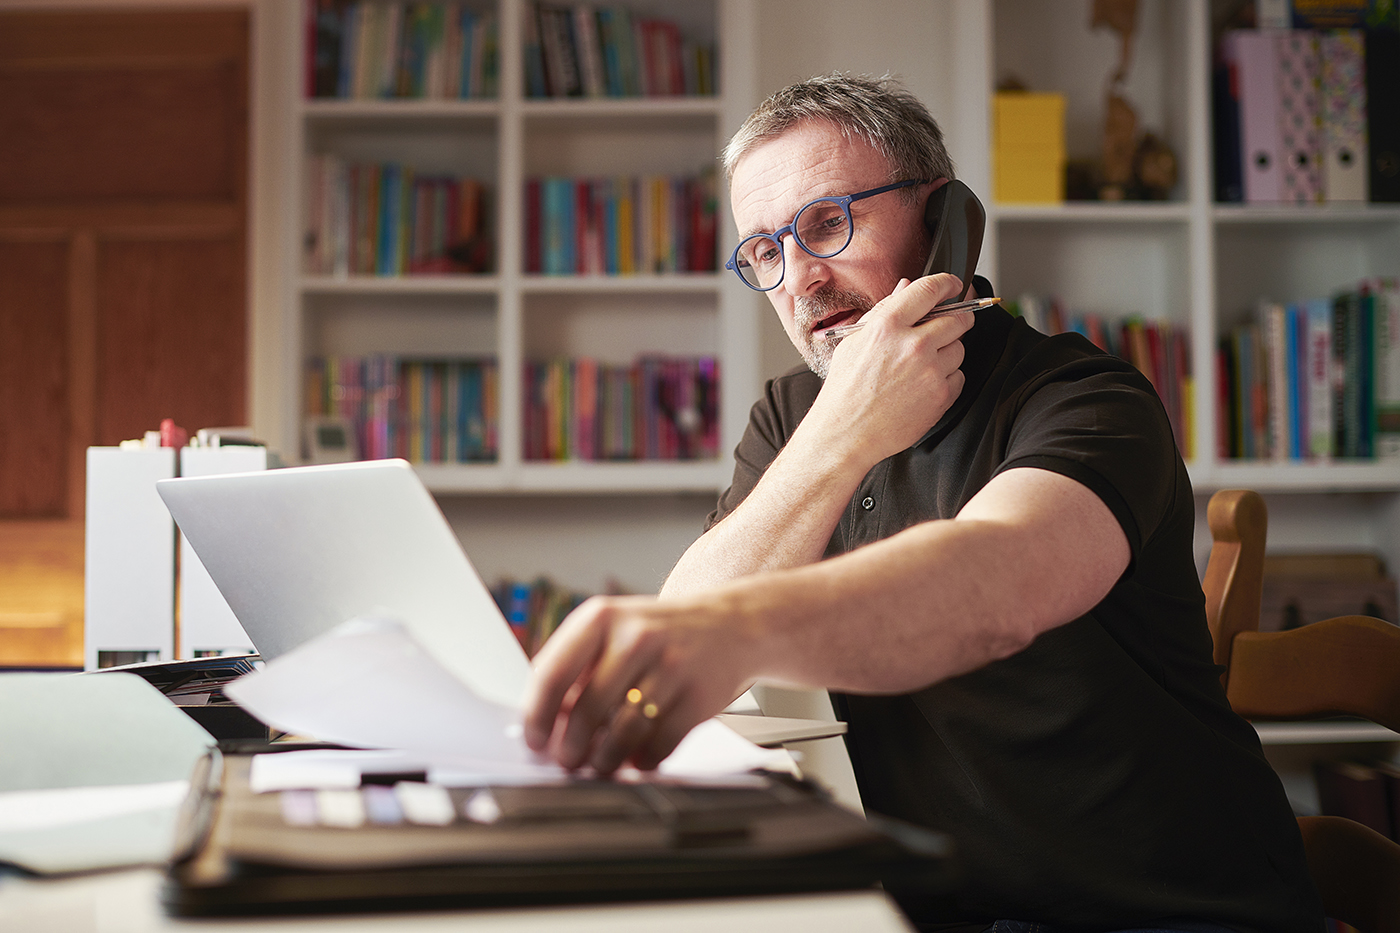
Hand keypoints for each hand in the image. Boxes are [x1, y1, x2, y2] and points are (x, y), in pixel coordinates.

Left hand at [522, 594, 755, 773]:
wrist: (732, 626)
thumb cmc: (661, 634)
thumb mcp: (615, 631)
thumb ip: (578, 668)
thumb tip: (545, 723)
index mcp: (602, 617)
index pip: (552, 673)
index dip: (537, 715)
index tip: (534, 740)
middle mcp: (636, 637)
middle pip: (586, 710)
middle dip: (571, 748)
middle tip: (568, 761)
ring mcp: (671, 666)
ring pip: (622, 733)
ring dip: (605, 760)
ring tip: (601, 765)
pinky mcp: (698, 696)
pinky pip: (659, 745)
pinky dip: (644, 760)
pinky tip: (639, 758)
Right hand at [806, 273, 973, 467]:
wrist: (846, 432)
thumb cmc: (846, 389)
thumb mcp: (855, 341)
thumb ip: (884, 310)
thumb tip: (906, 288)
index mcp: (888, 325)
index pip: (930, 289)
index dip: (948, 283)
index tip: (953, 285)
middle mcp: (913, 344)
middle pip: (957, 319)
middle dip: (957, 319)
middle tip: (948, 326)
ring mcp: (930, 370)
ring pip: (959, 349)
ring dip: (947, 352)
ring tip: (921, 366)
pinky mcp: (941, 395)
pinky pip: (958, 376)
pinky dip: (947, 379)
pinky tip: (922, 385)